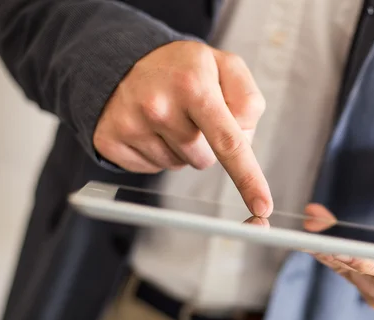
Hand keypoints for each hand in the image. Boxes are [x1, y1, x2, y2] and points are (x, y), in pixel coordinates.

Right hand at [93, 41, 271, 216]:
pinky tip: (148, 126)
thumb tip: (242, 141)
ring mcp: (131, 124)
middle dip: (205, 143)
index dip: (248, 178)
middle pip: (205, 160)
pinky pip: (151, 168)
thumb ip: (248, 100)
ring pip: (178, 165)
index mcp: (194, 84)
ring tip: (167, 116)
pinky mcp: (110, 140)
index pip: (228, 142)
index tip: (263, 207)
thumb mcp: (225, 66)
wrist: (124, 58)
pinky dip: (156, 152)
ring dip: (179, 148)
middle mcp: (159, 105)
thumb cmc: (184, 69)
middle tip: (190, 113)